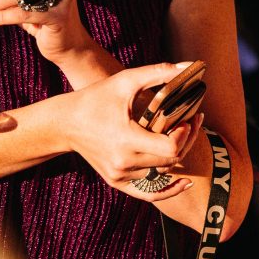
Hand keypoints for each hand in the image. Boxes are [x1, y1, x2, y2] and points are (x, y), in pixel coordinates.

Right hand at [63, 62, 201, 199]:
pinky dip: (167, 189)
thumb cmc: (95, 99)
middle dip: (187, 141)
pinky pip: (148, 192)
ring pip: (162, 173)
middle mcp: (123, 163)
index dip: (184, 134)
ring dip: (176, 156)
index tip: (187, 118)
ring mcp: (119, 175)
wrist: (64, 123)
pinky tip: (184, 183)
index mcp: (126, 140)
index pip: (170, 147)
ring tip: (185, 136)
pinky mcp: (117, 181)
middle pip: (170, 161)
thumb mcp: (125, 81)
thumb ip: (158, 73)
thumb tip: (190, 66)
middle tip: (194, 122)